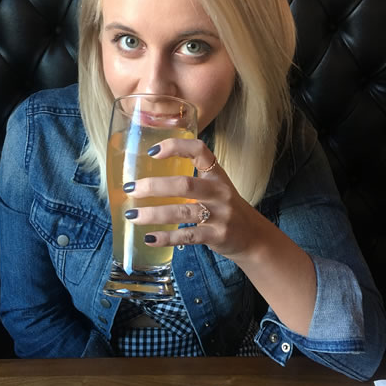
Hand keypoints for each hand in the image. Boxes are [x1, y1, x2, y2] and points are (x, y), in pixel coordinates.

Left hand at [124, 138, 262, 264]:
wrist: (253, 237)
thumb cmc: (225, 208)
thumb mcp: (215, 187)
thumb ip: (190, 180)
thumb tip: (147, 179)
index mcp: (217, 174)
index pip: (199, 150)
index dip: (176, 147)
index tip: (152, 151)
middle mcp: (219, 191)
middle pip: (184, 184)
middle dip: (154, 186)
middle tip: (131, 189)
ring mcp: (220, 214)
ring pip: (182, 212)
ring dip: (153, 214)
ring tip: (133, 215)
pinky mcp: (217, 236)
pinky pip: (188, 236)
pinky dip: (166, 238)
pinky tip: (149, 238)